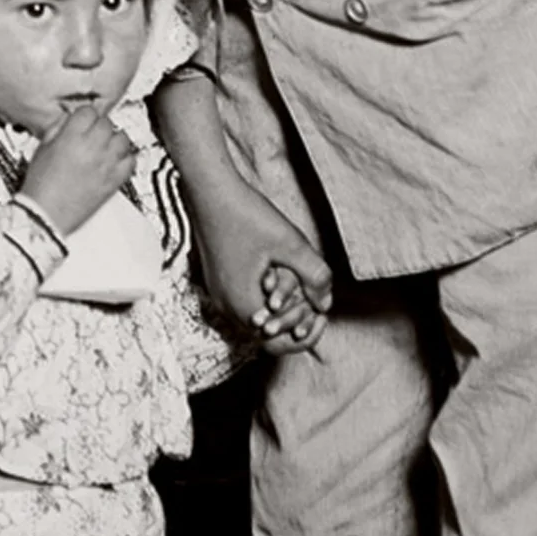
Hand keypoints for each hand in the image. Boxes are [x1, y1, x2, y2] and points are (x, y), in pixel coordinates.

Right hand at [17, 103, 137, 237]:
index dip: (85, 115)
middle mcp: (92, 147)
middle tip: (92, 134)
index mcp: (71, 137)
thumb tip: (68, 119)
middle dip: (99, 126)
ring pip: (123, 138)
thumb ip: (57, 129)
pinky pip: (130, 161)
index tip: (83, 120)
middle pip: (107, 123)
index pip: (88, 111)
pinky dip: (125, 158)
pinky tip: (115, 160)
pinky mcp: (114, 180)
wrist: (46, 216)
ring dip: (114, 139)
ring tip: (105, 146)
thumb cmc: (40, 186)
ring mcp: (106, 164)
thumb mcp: (42, 149)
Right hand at [191, 184, 334, 346]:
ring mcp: (218, 294)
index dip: (305, 337)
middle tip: (316, 304)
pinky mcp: (216, 281)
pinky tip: (280, 278)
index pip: (277, 345)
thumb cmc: (247, 214)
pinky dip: (265, 299)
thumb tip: (326, 303)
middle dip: (294, 321)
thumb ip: (314, 276)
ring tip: (302, 290)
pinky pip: (245, 302)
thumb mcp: (291, 243)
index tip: (322, 316)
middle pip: (266, 335)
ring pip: (255, 318)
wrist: (210, 190)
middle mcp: (226, 306)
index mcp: (243, 305)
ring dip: (280, 309)